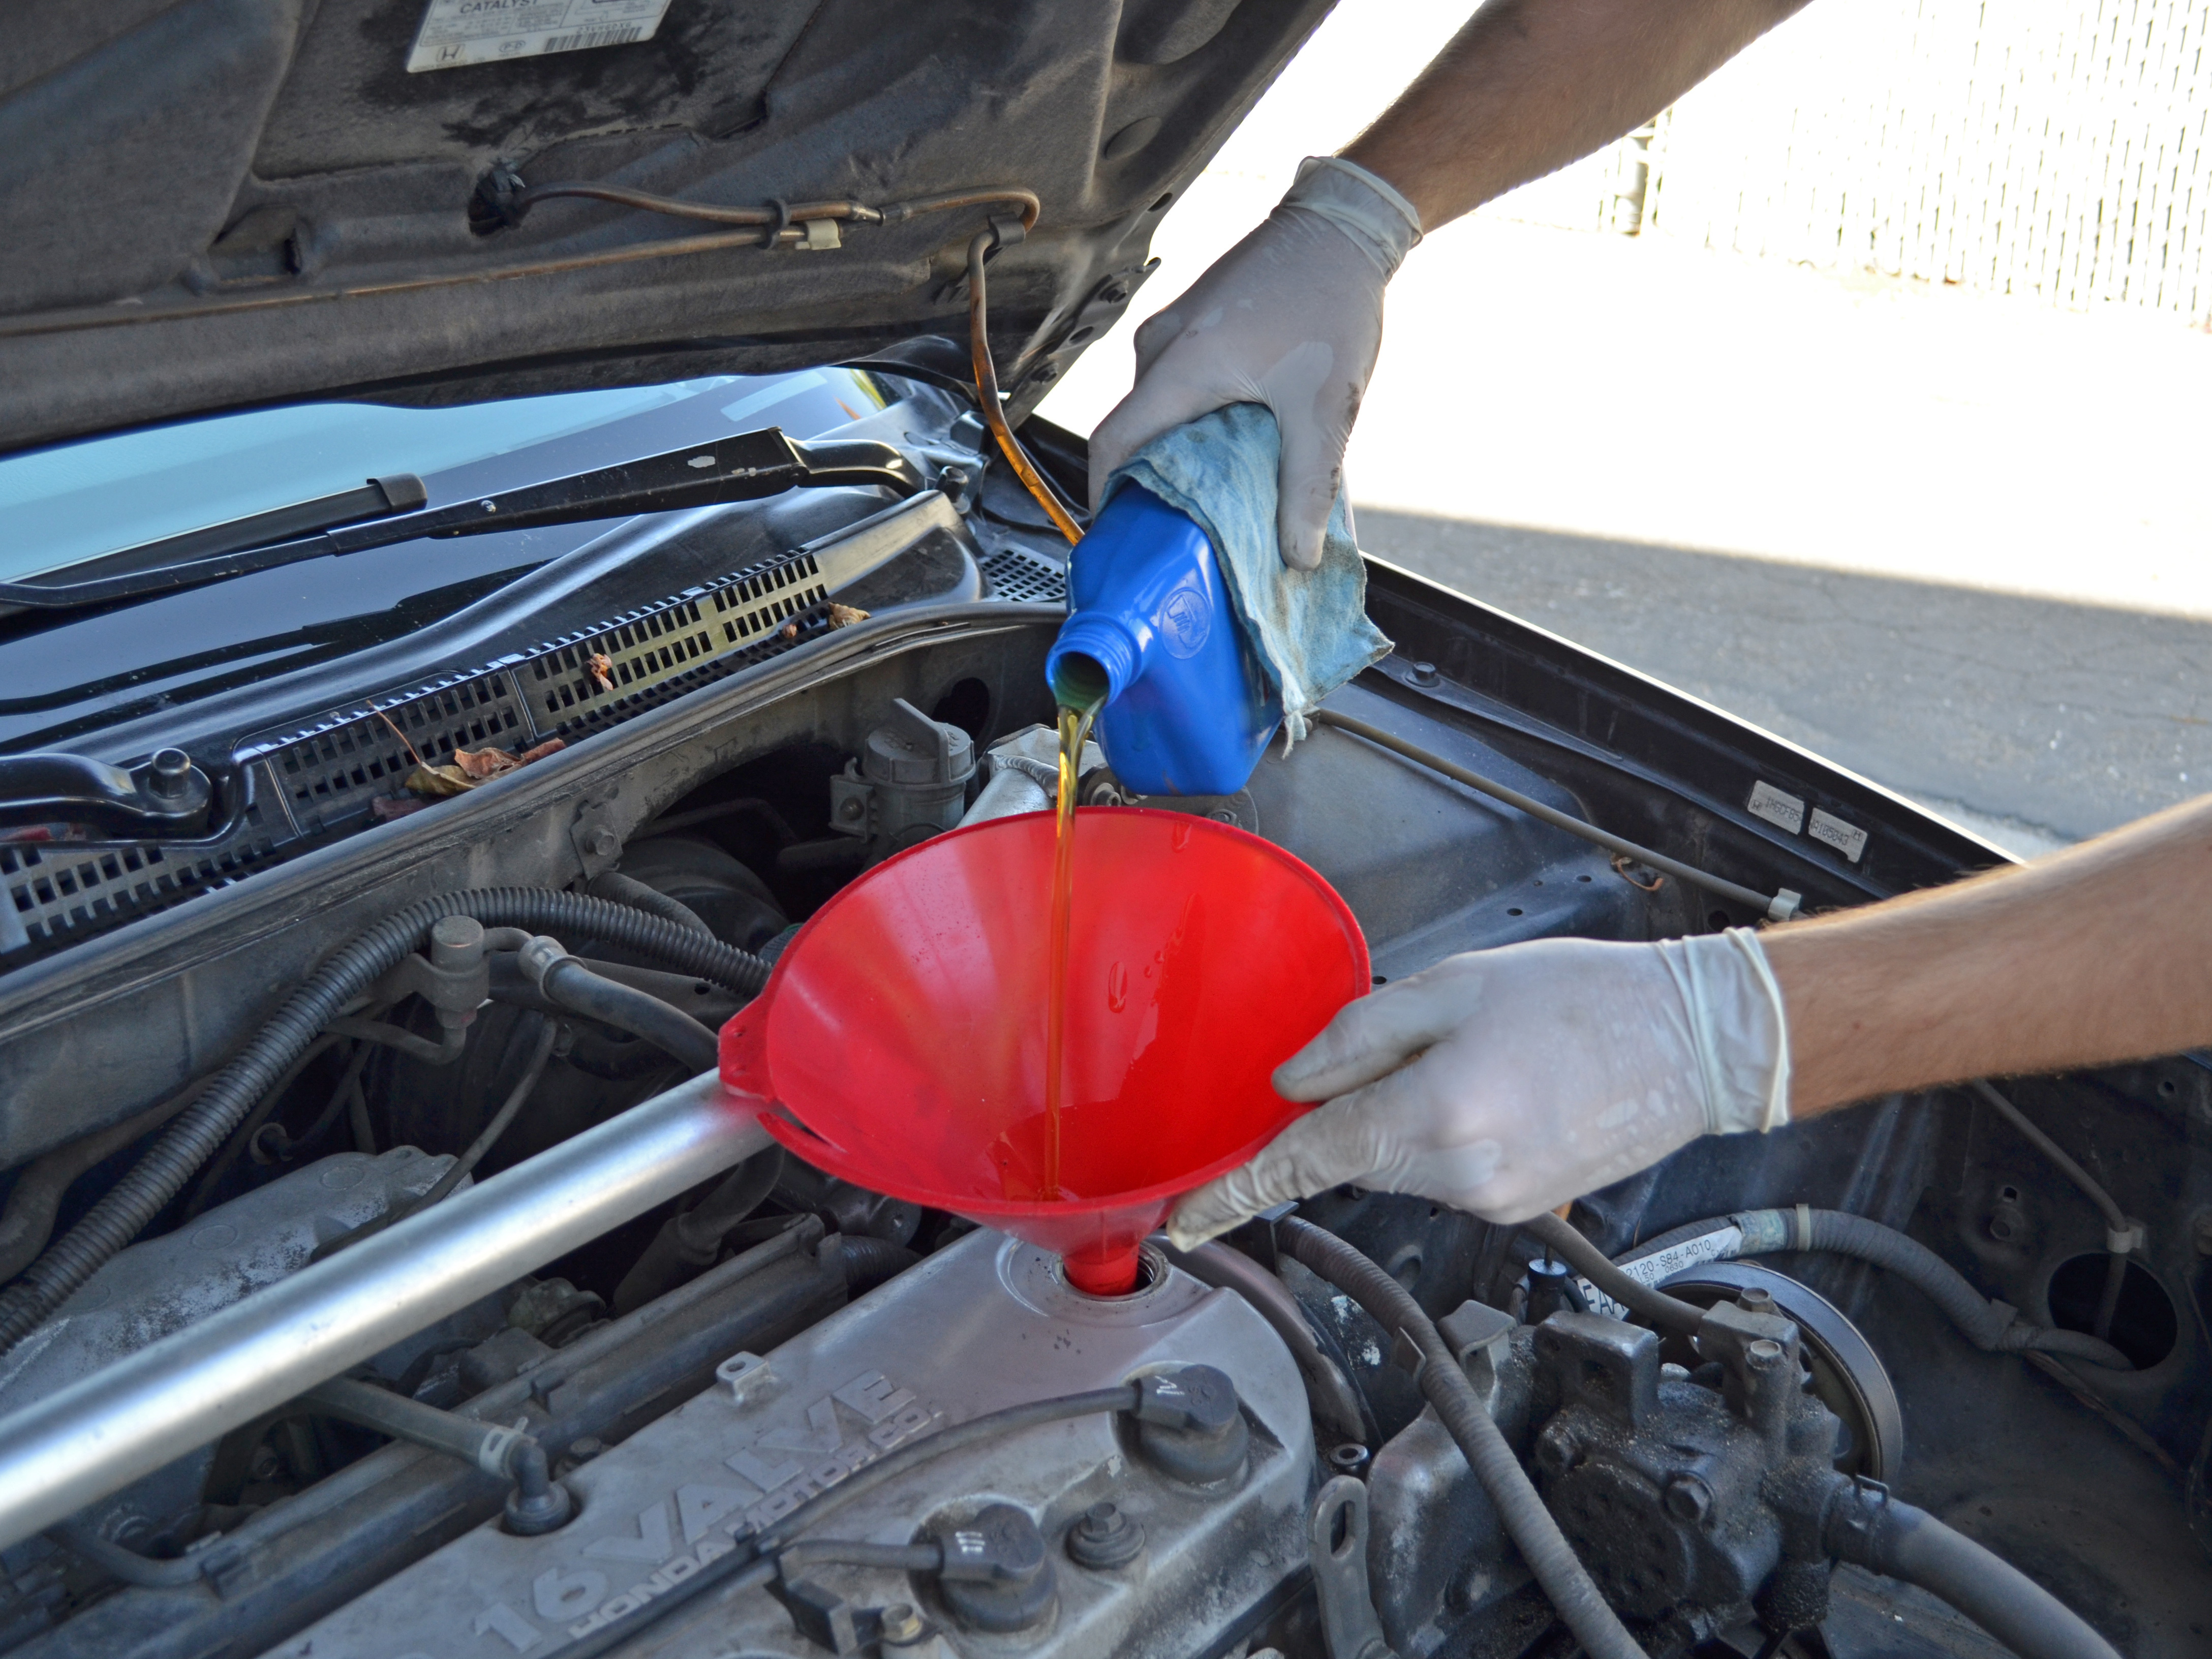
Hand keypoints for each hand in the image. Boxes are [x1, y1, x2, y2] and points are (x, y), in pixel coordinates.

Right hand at [1088, 158, 1420, 570]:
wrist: (1344, 227)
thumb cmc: (1330, 303)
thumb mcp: (1324, 410)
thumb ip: (1308, 488)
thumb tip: (1298, 556)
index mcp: (1180, 365)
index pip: (1113, 442)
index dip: (1106, 496)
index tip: (1120, 535)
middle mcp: (1162, 344)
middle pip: (1135, 430)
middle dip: (1154, 481)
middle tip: (1184, 526)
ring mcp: (1173, 328)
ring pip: (1157, 407)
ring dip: (1179, 449)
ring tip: (1215, 488)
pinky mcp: (1192, 321)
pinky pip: (1175, 383)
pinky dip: (1193, 419)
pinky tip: (1232, 440)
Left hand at [1166, 931, 1789, 1246]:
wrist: (1692, 1041)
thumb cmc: (1585, 999)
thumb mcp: (1452, 987)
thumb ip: (1358, 1036)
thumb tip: (1291, 1083)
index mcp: (1434, 1112)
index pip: (1304, 1164)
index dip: (1234, 1194)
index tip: (1185, 1224)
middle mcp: (1460, 1174)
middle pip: (1352, 1157)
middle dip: (1357, 1108)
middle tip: (1419, 1046)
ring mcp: (1493, 1201)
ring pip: (1397, 1167)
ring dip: (1407, 1120)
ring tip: (1479, 1061)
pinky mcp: (1518, 1208)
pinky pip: (1445, 1176)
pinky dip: (1448, 1136)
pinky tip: (1502, 1090)